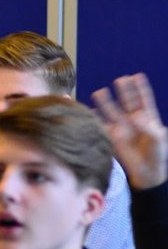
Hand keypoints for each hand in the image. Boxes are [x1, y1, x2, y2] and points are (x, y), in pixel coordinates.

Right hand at [92, 73, 167, 188]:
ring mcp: (122, 127)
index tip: (137, 76)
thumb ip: (147, 127)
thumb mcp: (158, 139)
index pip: (144, 99)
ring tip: (100, 92)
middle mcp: (134, 120)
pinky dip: (96, 118)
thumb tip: (135, 116)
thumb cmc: (157, 154)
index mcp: (149, 118)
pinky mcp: (113, 137)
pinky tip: (91, 111)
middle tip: (120, 79)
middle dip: (124, 90)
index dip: (140, 88)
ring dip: (106, 102)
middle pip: (128, 101)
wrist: (147, 172)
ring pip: (113, 111)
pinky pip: (102, 125)